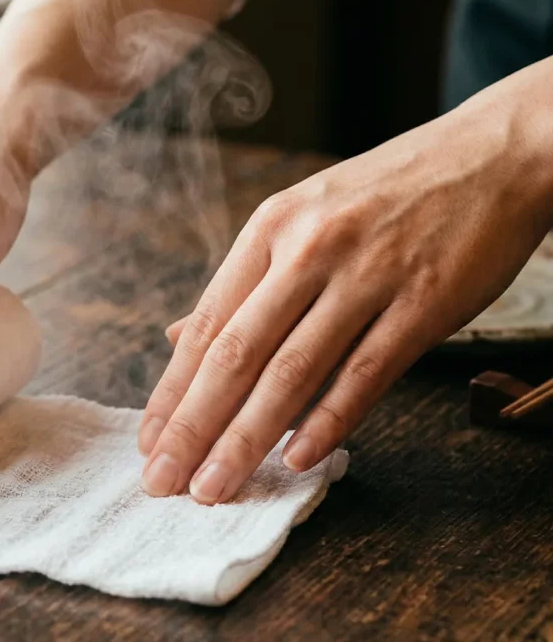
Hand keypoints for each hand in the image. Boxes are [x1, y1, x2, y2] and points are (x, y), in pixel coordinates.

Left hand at [138, 85, 552, 503]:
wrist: (492, 153)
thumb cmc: (386, 195)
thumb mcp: (299, 218)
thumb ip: (243, 285)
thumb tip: (180, 338)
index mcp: (269, 229)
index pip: (207, 326)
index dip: (173, 391)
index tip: (150, 443)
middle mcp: (307, 249)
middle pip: (236, 354)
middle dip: (193, 427)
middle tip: (165, 482)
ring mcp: (367, 275)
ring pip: (292, 371)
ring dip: (246, 438)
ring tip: (215, 487)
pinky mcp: (424, 301)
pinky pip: (366, 372)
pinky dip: (329, 421)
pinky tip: (298, 459)